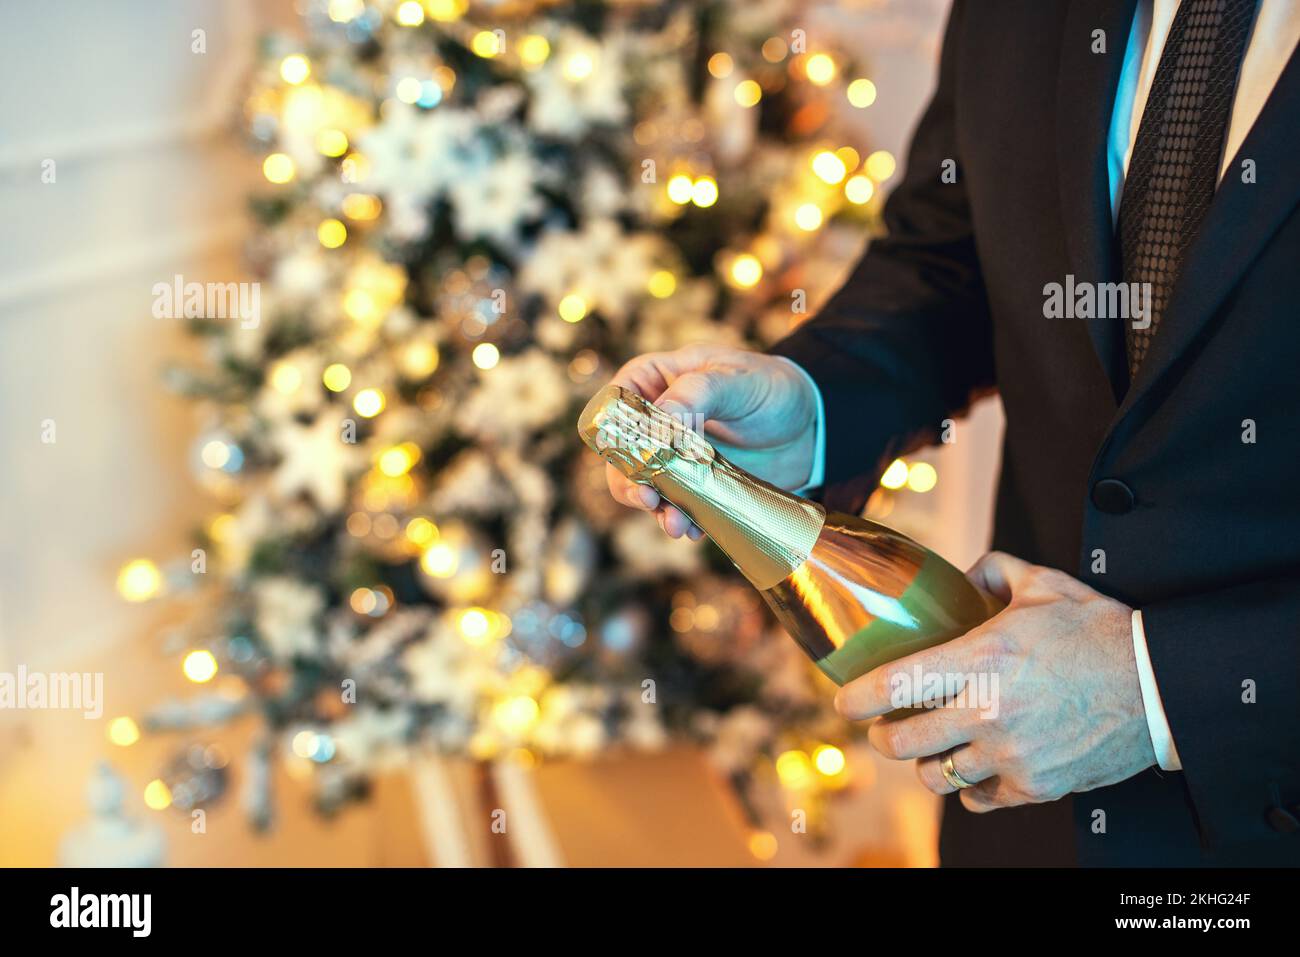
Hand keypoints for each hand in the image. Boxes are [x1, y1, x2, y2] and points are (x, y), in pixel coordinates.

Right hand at [603, 344, 818, 537]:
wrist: (810, 428)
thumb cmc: (772, 388)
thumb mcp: (737, 381)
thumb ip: (697, 393)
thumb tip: (660, 421)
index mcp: (656, 380)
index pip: (617, 404)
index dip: (616, 432)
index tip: (631, 457)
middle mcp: (656, 420)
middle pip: (622, 454)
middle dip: (630, 482)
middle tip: (648, 500)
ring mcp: (672, 455)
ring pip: (646, 485)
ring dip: (655, 509)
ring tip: (675, 525)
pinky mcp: (693, 484)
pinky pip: (676, 505)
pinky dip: (682, 520)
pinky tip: (695, 530)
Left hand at [836, 551, 1156, 811]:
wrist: (1160, 685)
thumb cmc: (1099, 631)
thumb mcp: (1044, 584)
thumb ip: (993, 572)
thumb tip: (963, 576)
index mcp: (983, 660)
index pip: (895, 686)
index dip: (857, 698)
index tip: (845, 700)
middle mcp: (988, 713)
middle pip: (901, 742)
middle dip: (883, 735)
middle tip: (884, 725)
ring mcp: (1010, 755)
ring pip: (934, 775)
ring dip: (924, 762)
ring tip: (929, 746)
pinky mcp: (1035, 785)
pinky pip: (978, 799)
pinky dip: (969, 787)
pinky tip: (973, 767)